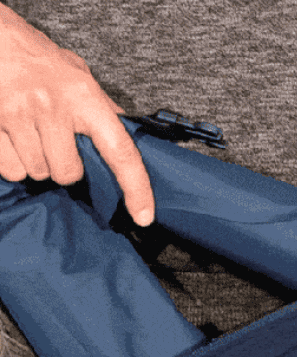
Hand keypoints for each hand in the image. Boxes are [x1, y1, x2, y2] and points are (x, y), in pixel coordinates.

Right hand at [0, 10, 154, 225]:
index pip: (120, 151)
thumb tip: (131, 134)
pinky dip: (12, 162)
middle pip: (68, 174)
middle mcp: (53, 107)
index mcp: (84, 97)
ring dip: (36, 162)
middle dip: (63, 166)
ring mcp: (20, 116)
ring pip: (37, 173)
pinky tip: (12, 139)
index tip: (144, 215)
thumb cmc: (41, 62)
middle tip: (55, 141)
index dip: (136, 188)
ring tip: (31, 134)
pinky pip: (10, 170)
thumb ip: (103, 109)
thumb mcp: (79, 77)